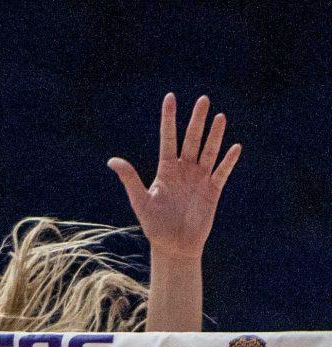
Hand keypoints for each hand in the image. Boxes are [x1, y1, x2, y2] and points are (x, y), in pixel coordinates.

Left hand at [108, 94, 241, 261]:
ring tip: (219, 117)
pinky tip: (235, 147)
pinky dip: (228, 161)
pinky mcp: (212, 191)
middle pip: (191, 140)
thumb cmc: (155, 225)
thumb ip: (130, 179)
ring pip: (208, 152)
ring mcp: (199, 179)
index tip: (170, 98)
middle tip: (203, 99)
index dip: (169, 119)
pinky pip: (221, 172)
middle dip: (197, 121)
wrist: (174, 247)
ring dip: (214, 135)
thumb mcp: (140, 201)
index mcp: (166, 170)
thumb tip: (112, 161)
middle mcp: (184, 170)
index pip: (168, 139)